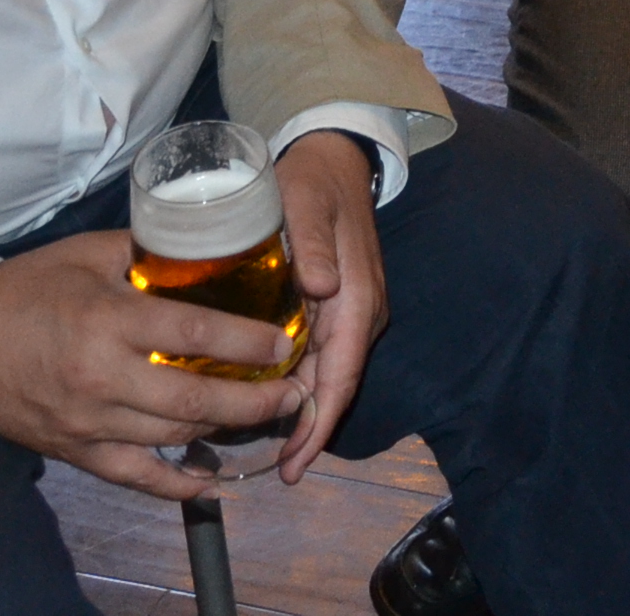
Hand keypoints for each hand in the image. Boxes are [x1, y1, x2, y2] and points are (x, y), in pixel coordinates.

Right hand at [0, 229, 301, 498]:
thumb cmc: (26, 287)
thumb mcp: (90, 253)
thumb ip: (148, 251)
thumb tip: (204, 245)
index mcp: (109, 321)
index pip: (195, 336)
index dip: (248, 343)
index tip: (286, 342)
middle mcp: (104, 378)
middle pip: (196, 400)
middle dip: (255, 400)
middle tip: (295, 390)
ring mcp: (90, 423)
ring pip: (174, 439)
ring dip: (228, 432)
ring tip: (269, 417)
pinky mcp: (77, 451)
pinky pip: (136, 476)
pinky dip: (177, 483)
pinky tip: (212, 480)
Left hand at [265, 131, 386, 483]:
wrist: (333, 157)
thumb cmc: (313, 179)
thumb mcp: (305, 202)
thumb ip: (315, 243)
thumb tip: (323, 287)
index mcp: (356, 297)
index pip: (341, 376)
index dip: (318, 423)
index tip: (295, 462)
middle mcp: (361, 312)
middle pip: (335, 385)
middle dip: (309, 430)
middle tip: (278, 470)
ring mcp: (352, 310)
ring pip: (329, 374)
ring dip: (304, 410)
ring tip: (268, 447)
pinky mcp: (339, 305)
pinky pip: (322, 355)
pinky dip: (301, 383)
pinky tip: (271, 397)